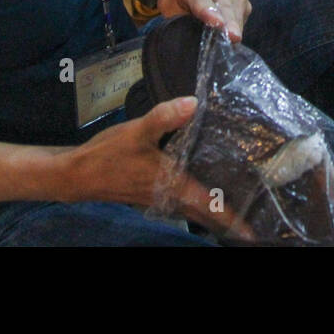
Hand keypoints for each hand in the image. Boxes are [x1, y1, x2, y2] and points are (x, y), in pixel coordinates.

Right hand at [63, 96, 252, 239]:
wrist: (77, 174)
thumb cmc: (108, 155)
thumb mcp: (137, 131)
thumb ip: (165, 117)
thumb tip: (194, 102)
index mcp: (173, 186)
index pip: (210, 206)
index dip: (232, 219)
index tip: (253, 231)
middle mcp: (170, 198)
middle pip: (206, 214)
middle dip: (230, 219)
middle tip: (256, 217)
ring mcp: (160, 199)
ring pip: (194, 212)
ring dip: (214, 213)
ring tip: (238, 207)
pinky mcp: (152, 195)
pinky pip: (183, 205)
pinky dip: (198, 203)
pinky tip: (204, 190)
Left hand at [157, 0, 249, 40]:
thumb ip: (173, 18)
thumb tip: (182, 38)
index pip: (203, 2)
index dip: (210, 13)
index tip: (218, 23)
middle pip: (225, 8)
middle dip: (230, 24)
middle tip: (234, 39)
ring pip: (237, 14)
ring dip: (235, 29)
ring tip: (231, 45)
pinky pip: (242, 16)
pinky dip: (237, 27)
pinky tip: (230, 34)